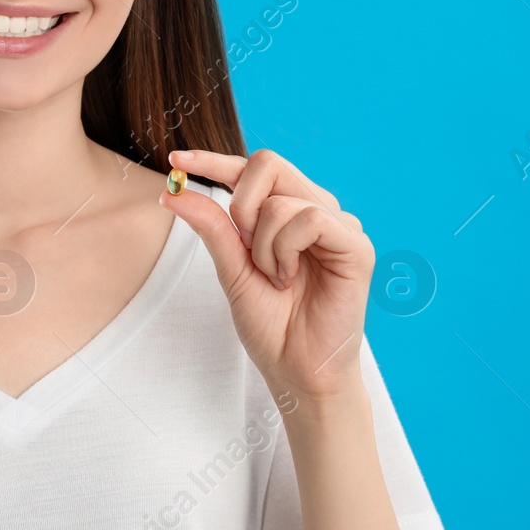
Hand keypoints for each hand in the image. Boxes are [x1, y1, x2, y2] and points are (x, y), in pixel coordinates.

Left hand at [158, 148, 374, 399]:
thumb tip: (172, 190)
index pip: (252, 168)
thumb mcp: (230, 268)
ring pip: (282, 201)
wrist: (295, 370)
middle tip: (245, 247)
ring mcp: (339, 225)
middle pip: (268, 164)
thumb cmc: (270, 323)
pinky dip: (286, 249)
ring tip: (276, 278)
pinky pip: (310, 219)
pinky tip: (290, 278)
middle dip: (241, 206)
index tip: (176, 160)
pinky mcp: (356, 246)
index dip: (213, 160)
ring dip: (263, 245)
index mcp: (288, 212)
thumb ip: (210, 226)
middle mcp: (316, 210)